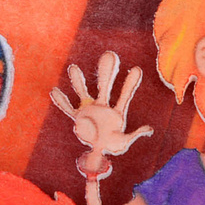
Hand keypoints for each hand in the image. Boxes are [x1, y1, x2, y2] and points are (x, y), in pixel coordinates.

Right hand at [51, 51, 152, 177]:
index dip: (130, 84)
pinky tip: (54, 91)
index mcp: (116, 112)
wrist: (99, 149)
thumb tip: (149, 129)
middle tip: (110, 55)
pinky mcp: (78, 115)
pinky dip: (61, 100)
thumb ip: (136, 134)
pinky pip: (68, 107)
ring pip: (83, 92)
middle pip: (105, 86)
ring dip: (78, 81)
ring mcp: (89, 109)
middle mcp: (102, 106)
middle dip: (107, 71)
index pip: (124, 96)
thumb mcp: (124, 141)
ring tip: (73, 68)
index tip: (138, 69)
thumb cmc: (113, 144)